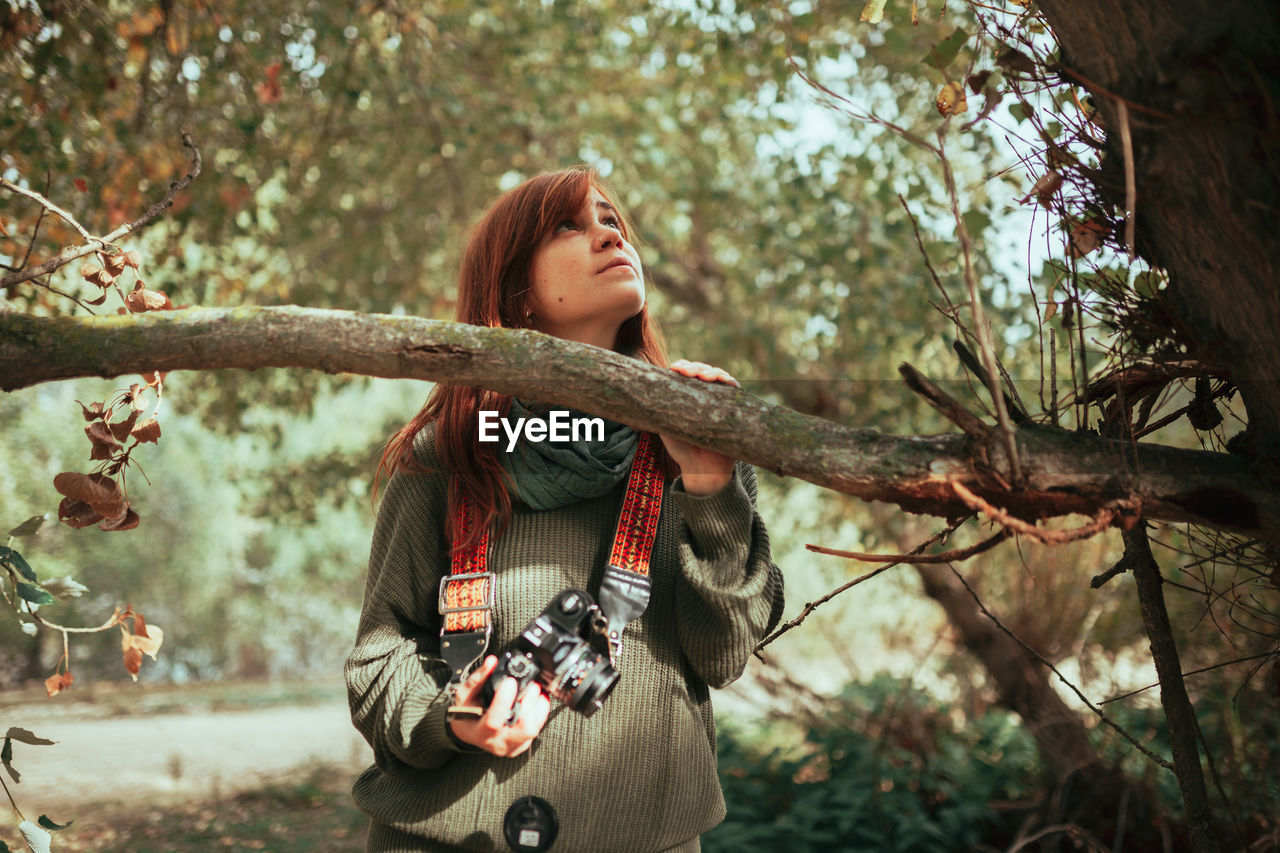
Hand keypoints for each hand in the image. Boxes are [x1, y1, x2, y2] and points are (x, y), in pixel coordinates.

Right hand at [447, 655, 550, 756]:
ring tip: (532, 689)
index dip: (504, 701)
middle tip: (530, 684)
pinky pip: (538, 727)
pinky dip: (540, 710)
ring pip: (533, 728)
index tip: (510, 682)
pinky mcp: (523, 744)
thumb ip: (478, 678)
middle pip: (523, 728)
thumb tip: (492, 662)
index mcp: (480, 733)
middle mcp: (498, 743)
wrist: (468, 731)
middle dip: (530, 703)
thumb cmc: (465, 715)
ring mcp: (512, 746)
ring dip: (537, 706)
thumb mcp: (465, 695)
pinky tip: (535, 698)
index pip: (494, 721)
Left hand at [660, 360, 739, 495]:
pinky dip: (728, 380)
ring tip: (702, 375)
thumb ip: (658, 409)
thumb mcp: (665, 425)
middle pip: (701, 371)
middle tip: (686, 371)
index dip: (681, 367)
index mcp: (688, 394)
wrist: (702, 469)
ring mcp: (720, 399)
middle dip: (694, 367)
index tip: (674, 369)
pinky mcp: (734, 407)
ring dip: (710, 371)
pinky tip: (721, 379)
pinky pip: (734, 388)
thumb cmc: (682, 447)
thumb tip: (637, 392)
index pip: (686, 373)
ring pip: (718, 375)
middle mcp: (705, 393)